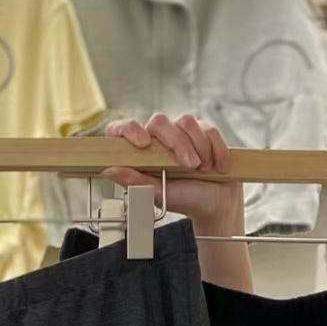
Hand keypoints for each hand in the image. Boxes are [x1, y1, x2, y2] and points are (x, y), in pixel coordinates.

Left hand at [103, 112, 252, 291]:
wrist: (215, 204)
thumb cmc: (184, 199)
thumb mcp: (158, 194)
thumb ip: (135, 181)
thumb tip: (108, 170)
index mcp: (143, 152)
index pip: (124, 128)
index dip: (129, 129)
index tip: (143, 143)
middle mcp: (159, 138)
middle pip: (160, 121)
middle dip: (178, 144)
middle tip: (191, 166)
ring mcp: (181, 132)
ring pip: (186, 122)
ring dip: (199, 148)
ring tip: (204, 170)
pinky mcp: (204, 131)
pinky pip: (209, 129)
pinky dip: (215, 150)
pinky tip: (217, 167)